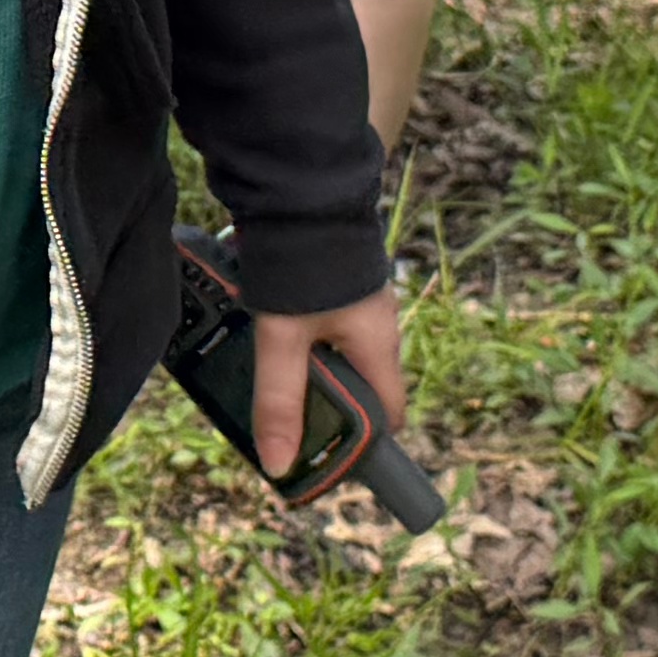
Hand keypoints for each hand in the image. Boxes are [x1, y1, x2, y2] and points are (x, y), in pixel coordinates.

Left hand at [247, 284, 410, 486]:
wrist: (302, 192)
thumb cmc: (303, 265)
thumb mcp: (283, 339)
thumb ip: (279, 400)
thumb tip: (279, 463)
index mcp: (378, 346)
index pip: (389, 414)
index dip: (364, 442)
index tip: (328, 458)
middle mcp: (377, 328)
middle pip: (360, 388)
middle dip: (327, 409)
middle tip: (284, 424)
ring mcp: (358, 305)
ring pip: (338, 358)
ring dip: (309, 374)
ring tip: (268, 383)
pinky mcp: (337, 286)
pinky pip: (325, 330)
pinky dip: (301, 344)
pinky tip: (271, 341)